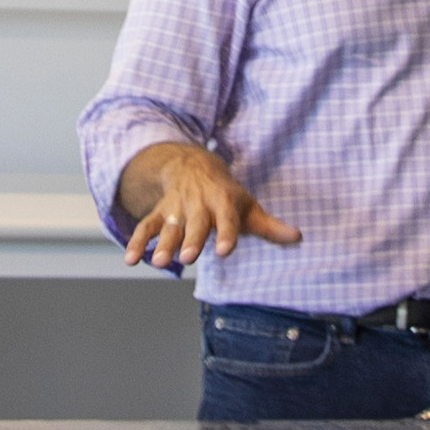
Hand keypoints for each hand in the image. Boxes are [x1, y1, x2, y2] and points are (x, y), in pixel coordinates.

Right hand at [116, 143, 301, 272]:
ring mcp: (176, 208)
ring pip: (168, 226)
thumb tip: (298, 237)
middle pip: (195, 224)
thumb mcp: (248, 207)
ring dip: (162, 244)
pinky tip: (131, 260)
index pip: (227, 220)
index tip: (225, 251)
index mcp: (223, 202)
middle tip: (187, 259)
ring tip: (157, 263)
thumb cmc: (225, 195)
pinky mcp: (159, 212)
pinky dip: (137, 242)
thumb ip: (269, 226)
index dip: (226, 235)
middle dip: (190, 240)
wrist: (192, 166)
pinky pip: (145, 226)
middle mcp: (198, 204)